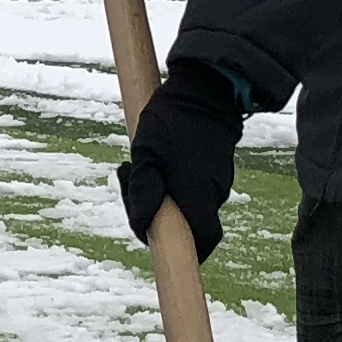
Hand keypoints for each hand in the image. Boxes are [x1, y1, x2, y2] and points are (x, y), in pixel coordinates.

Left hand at [116, 59, 243, 261]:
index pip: (202, 241)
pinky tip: (152, 157)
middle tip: (125, 179)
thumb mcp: (147, 152)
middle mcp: (212, 193)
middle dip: (153, 214)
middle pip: (186, 223)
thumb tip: (143, 227)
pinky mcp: (213, 168)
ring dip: (157, 192)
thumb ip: (144, 189)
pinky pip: (190, 186)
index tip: (162, 246)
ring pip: (185, 202)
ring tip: (132, 162)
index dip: (186, 253)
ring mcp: (215, 180)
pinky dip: (169, 180)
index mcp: (197, 195)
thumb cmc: (172, 120)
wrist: (205, 88)